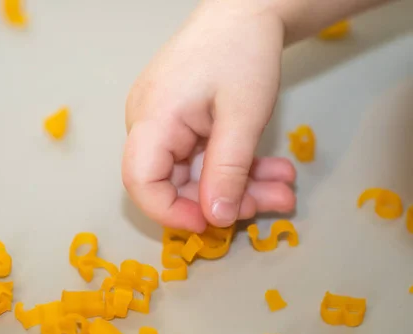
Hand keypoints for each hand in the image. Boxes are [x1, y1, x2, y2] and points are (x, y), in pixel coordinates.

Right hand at [123, 1, 295, 232]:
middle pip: (173, 182)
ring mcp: (164, 123)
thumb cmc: (242, 51)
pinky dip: (235, 166)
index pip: (141, 182)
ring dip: (239, 185)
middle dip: (222, 200)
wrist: (244, 9)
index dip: (171, 212)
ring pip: (194, 173)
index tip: (213, 223)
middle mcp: (148, 124)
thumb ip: (228, 170)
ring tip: (281, 188)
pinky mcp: (181, 122)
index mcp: (152, 119)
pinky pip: (202, 156)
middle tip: (269, 204)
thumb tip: (217, 219)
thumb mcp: (243, 116)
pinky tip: (269, 170)